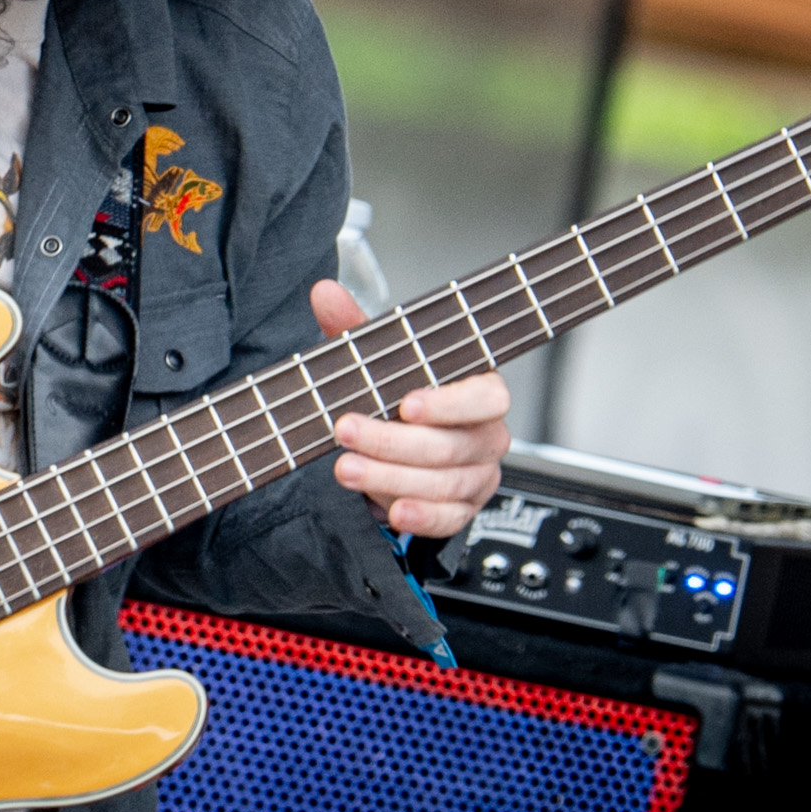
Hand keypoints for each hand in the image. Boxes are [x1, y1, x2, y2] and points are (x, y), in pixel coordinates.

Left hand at [311, 280, 510, 536]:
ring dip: (390, 477)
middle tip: (346, 430)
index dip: (449, 403)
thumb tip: (324, 293)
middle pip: (450, 444)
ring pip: (443, 482)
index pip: (485, 397)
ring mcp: (477, 476)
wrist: (402, 448)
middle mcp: (486, 435)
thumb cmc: (400, 394)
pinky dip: (421, 516)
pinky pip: (448, 518)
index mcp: (480, 392)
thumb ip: (356, 328)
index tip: (407, 404)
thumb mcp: (378, 361)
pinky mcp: (462, 509)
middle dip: (392, 440)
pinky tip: (395, 512)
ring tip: (346, 468)